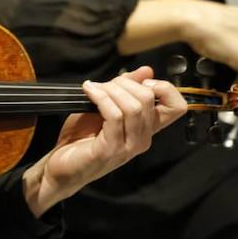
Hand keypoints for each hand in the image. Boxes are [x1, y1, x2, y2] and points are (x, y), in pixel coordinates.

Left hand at [21, 66, 186, 215]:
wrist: (60, 168)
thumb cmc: (81, 139)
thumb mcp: (104, 108)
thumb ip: (125, 91)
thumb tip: (147, 70)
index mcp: (146, 129)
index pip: (177, 107)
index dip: (165, 88)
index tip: (140, 81)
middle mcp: (142, 140)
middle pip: (148, 100)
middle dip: (125, 83)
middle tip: (105, 84)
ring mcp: (127, 147)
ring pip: (133, 107)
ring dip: (111, 90)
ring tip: (94, 88)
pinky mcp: (109, 150)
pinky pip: (113, 116)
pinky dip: (100, 98)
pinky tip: (88, 91)